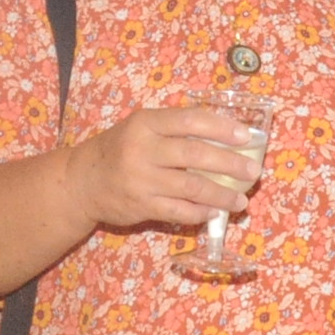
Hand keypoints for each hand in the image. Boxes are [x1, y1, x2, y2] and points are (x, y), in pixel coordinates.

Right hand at [60, 106, 266, 230]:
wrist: (82, 180)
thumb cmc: (121, 149)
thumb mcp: (142, 127)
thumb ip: (175, 128)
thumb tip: (226, 135)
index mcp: (147, 122)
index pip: (190, 120)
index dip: (221, 128)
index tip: (246, 136)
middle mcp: (143, 149)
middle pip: (195, 155)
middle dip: (229, 164)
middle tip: (252, 172)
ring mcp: (142, 179)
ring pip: (191, 188)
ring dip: (221, 196)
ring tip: (241, 201)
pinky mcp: (141, 205)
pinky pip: (179, 211)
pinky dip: (200, 213)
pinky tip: (215, 213)